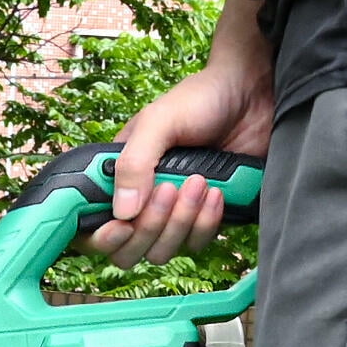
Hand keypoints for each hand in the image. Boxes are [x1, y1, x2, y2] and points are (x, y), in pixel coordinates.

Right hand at [79, 0, 274, 268]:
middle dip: (149, 227)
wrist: (253, 94)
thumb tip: (123, 213)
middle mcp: (140, 202)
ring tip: (200, 181)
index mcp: (118, 177)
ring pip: (161, 252)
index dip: (101, 237)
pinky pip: (195, 243)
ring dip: (180, 222)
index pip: (92, 227)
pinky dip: (206, 222)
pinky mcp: (203, 219)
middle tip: (170, 189)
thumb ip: (134, 164)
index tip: (121, 225)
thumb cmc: (201, 99)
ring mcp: (172, 214)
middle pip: (127, 250)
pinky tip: (217, 191)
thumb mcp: (159, 122)